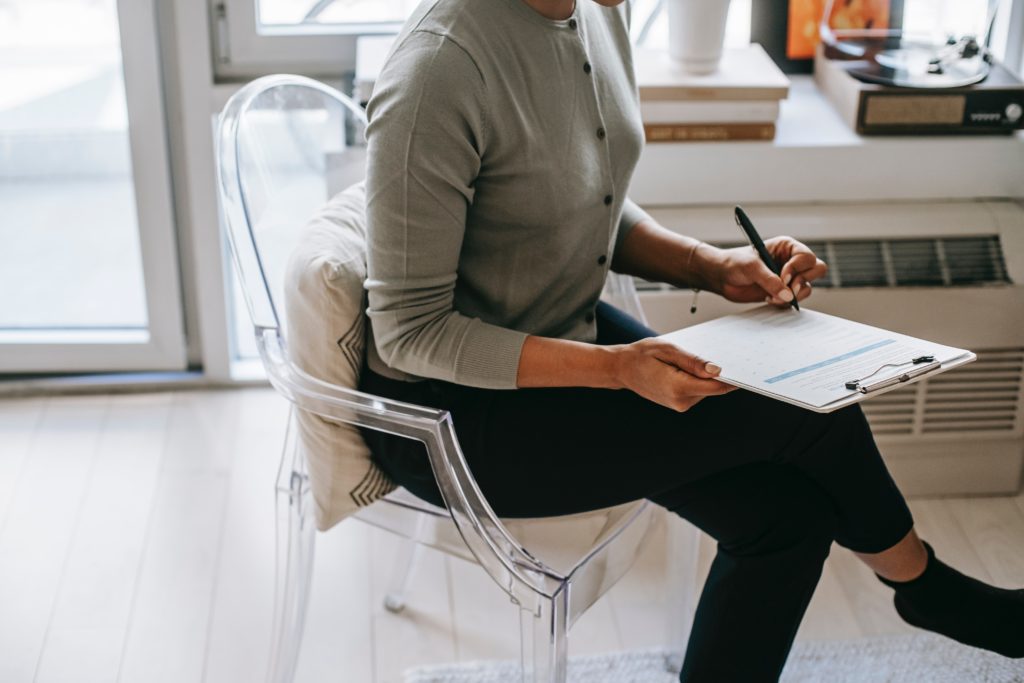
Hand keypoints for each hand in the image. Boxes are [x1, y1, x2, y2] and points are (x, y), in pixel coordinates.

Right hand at [610, 338, 735, 411]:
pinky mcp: (679, 404)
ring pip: (706, 389)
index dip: (733, 378)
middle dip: (717, 373)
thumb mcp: (668, 350)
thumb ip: (694, 361)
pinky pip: (697, 390)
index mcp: (678, 387)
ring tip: (687, 359)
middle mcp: (681, 401)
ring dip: (704, 375)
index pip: (716, 386)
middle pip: (713, 388)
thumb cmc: (641, 355)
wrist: (621, 369)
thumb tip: (717, 370)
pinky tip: (684, 367)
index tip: (746, 368)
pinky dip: (696, 379)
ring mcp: (679, 405)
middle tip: (718, 352)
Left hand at [714, 236, 827, 305]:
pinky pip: (796, 299)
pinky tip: (768, 299)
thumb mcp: (751, 267)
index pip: (807, 257)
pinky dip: (785, 303)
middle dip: (803, 281)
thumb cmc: (734, 263)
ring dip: (793, 295)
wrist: (722, 277)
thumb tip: (788, 296)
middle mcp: (792, 261)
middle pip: (817, 269)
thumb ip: (769, 280)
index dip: (797, 269)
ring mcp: (789, 277)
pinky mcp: (783, 291)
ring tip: (771, 296)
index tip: (783, 278)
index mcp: (787, 247)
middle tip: (787, 290)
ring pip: (808, 287)